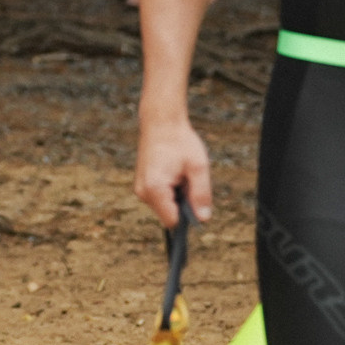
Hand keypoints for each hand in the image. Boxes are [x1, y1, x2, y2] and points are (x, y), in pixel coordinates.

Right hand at [134, 113, 213, 227]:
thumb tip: (203, 219)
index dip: (188, 217)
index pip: (173, 222)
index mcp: (155, 189)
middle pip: (169, 215)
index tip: (196, 202)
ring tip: (180, 173)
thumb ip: (201, 195)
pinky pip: (160, 198)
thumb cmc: (180, 141)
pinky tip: (173, 173)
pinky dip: (170, 191)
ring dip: (176, 197)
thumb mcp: (197, 167)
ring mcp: (140, 189)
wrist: (160, 121)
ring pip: (164, 207)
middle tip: (188, 180)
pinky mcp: (142, 184)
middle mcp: (143, 192)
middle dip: (182, 204)